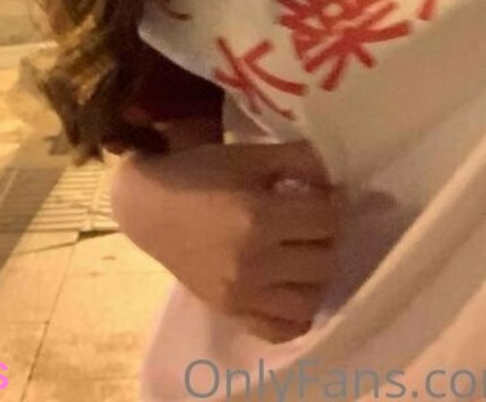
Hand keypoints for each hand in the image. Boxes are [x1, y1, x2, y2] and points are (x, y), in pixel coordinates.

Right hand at [110, 138, 345, 343]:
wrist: (149, 207)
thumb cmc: (202, 172)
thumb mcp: (252, 155)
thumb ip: (300, 160)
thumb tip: (336, 181)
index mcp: (259, 217)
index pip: (326, 220)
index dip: (332, 203)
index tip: (324, 195)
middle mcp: (252, 262)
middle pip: (323, 260)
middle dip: (325, 238)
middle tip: (311, 222)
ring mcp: (241, 294)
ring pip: (310, 299)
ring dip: (314, 275)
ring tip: (301, 253)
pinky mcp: (230, 313)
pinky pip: (280, 330)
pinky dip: (295, 314)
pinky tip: (289, 287)